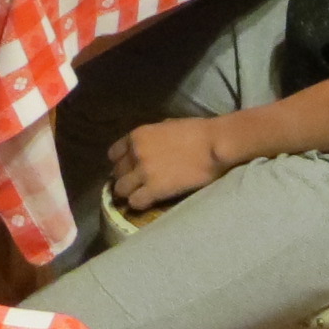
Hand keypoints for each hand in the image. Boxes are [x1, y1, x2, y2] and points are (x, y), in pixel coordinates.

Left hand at [110, 118, 227, 208]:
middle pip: (116, 173)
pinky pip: (135, 202)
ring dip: (130, 193)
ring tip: (142, 195)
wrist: (214, 144)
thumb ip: (151, 136)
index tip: (130, 169)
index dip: (121, 163)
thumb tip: (147, 145)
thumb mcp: (167, 125)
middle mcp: (135, 153)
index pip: (113, 154)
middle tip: (137, 184)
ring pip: (121, 190)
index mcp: (137, 135)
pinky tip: (149, 201)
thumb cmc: (197, 131)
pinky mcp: (154, 189)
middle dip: (126, 179)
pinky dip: (139, 204)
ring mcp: (143, 172)